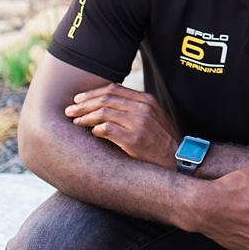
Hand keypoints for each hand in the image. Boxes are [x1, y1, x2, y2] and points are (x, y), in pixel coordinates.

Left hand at [65, 83, 180, 169]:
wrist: (178, 160)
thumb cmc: (162, 141)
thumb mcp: (154, 117)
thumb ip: (136, 107)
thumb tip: (109, 103)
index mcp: (147, 100)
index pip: (114, 89)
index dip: (93, 92)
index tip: (79, 99)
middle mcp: (143, 108)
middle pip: (106, 99)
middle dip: (84, 104)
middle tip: (69, 110)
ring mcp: (139, 123)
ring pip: (103, 113)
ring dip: (85, 117)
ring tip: (75, 122)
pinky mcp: (134, 140)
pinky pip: (106, 129)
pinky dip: (95, 130)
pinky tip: (90, 133)